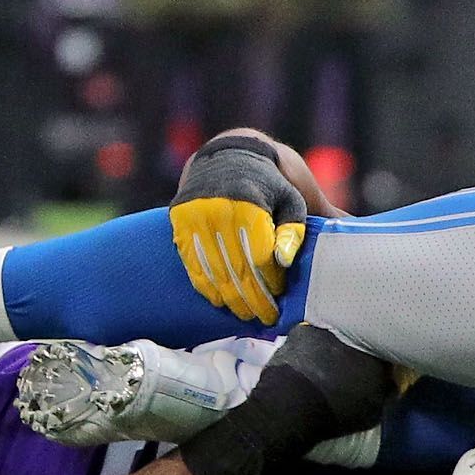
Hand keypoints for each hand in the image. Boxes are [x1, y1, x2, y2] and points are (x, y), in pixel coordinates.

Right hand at [169, 135, 310, 324]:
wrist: (227, 157)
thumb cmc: (268, 185)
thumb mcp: (290, 199)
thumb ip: (293, 230)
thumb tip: (287, 263)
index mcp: (251, 204)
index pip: (260, 256)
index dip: (271, 281)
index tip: (279, 295)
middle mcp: (220, 210)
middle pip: (237, 268)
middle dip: (253, 298)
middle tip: (265, 317)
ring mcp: (197, 217)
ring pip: (214, 270)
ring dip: (230, 298)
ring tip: (245, 315)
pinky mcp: (181, 223)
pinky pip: (192, 263)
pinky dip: (206, 286)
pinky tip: (219, 300)